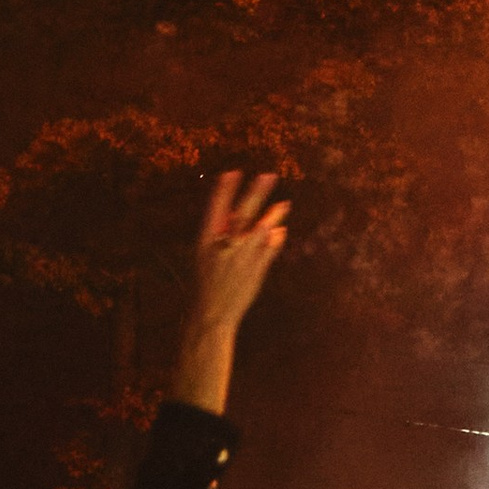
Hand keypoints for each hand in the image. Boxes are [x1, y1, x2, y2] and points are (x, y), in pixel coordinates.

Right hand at [190, 175, 288, 328]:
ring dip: (272, 216)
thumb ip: (225, 237)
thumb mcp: (206, 257)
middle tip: (268, 175)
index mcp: (205, 242)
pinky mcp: (256, 271)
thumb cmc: (207, 282)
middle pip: (241, 215)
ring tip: (284, 204)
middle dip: (256, 194)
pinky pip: (269, 250)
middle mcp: (223, 248)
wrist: (210, 315)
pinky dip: (275, 240)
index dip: (224, 191)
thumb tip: (236, 217)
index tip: (233, 172)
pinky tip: (280, 231)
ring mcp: (241, 259)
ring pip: (260, 230)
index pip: (215, 211)